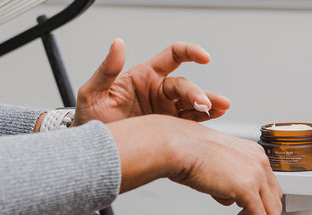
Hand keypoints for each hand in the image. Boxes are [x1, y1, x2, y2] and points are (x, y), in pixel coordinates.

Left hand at [73, 38, 230, 125]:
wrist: (94, 149)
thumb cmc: (91, 117)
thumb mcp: (93, 92)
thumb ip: (107, 69)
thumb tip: (117, 43)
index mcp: (144, 76)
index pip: (172, 56)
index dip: (190, 52)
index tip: (204, 57)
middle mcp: (158, 90)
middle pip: (184, 85)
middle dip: (196, 92)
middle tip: (203, 103)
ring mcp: (166, 110)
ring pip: (193, 102)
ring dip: (208, 104)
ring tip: (220, 108)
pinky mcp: (170, 128)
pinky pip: (192, 120)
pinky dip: (206, 118)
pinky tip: (215, 115)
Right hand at [107, 115, 281, 214]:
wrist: (180, 145)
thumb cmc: (188, 149)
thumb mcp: (217, 162)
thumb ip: (228, 178)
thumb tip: (229, 197)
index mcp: (254, 152)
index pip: (269, 182)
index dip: (262, 198)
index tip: (253, 208)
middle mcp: (259, 161)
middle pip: (274, 196)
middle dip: (264, 210)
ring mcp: (255, 175)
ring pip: (271, 208)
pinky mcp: (246, 189)